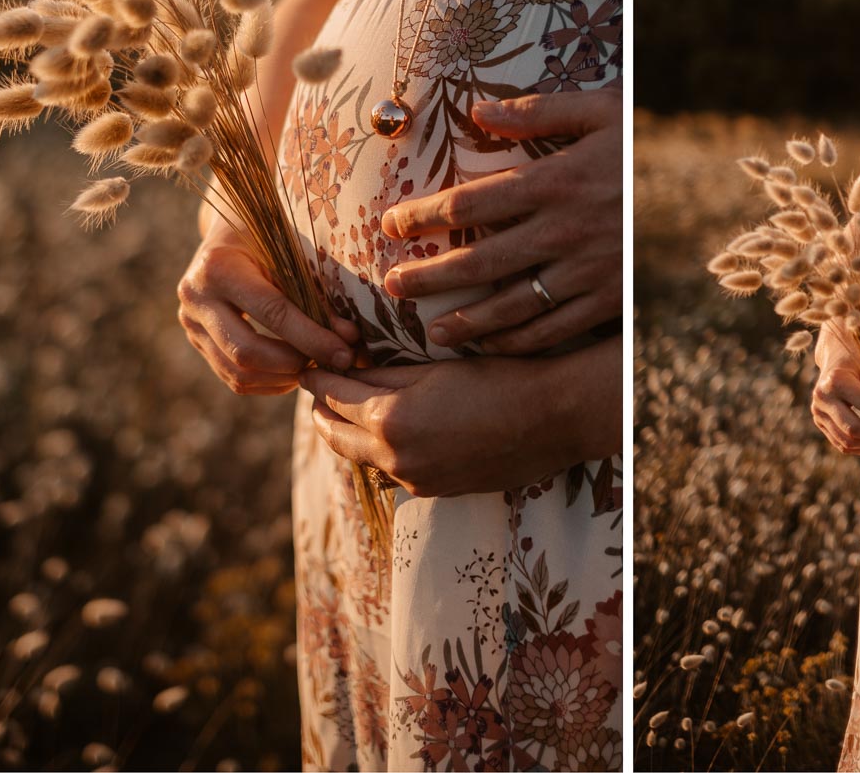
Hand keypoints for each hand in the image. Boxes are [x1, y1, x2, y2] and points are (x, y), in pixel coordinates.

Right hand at [178, 217, 357, 395]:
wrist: (231, 230)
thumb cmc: (271, 236)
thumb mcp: (291, 252)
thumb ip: (316, 294)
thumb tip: (348, 339)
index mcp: (219, 266)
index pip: (271, 312)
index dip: (312, 338)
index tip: (345, 352)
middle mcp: (195, 297)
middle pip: (246, 352)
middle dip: (295, 363)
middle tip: (332, 363)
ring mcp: (190, 323)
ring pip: (237, 372)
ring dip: (283, 377)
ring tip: (316, 366)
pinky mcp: (197, 341)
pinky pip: (233, 377)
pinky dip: (269, 382)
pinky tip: (295, 370)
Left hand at [300, 340, 618, 496]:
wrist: (551, 420)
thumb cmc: (498, 381)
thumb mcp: (436, 369)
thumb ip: (386, 374)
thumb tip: (349, 370)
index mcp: (389, 420)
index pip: (334, 398)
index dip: (317, 379)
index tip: (307, 368)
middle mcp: (394, 458)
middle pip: (336, 436)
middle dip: (322, 412)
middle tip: (316, 392)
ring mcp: (414, 480)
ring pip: (363, 456)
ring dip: (350, 433)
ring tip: (348, 411)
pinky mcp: (435, 491)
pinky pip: (393, 471)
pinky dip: (381, 451)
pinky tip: (391, 434)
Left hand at [380, 89, 621, 353]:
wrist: (706, 190)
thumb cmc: (642, 145)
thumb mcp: (602, 111)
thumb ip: (539, 111)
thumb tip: (477, 110)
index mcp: (555, 182)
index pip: (469, 204)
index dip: (422, 216)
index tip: (389, 224)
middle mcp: (565, 232)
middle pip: (479, 263)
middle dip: (429, 279)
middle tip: (392, 289)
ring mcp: (587, 272)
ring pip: (512, 306)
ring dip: (467, 322)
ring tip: (432, 331)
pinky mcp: (609, 301)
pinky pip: (554, 329)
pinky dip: (518, 342)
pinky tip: (492, 347)